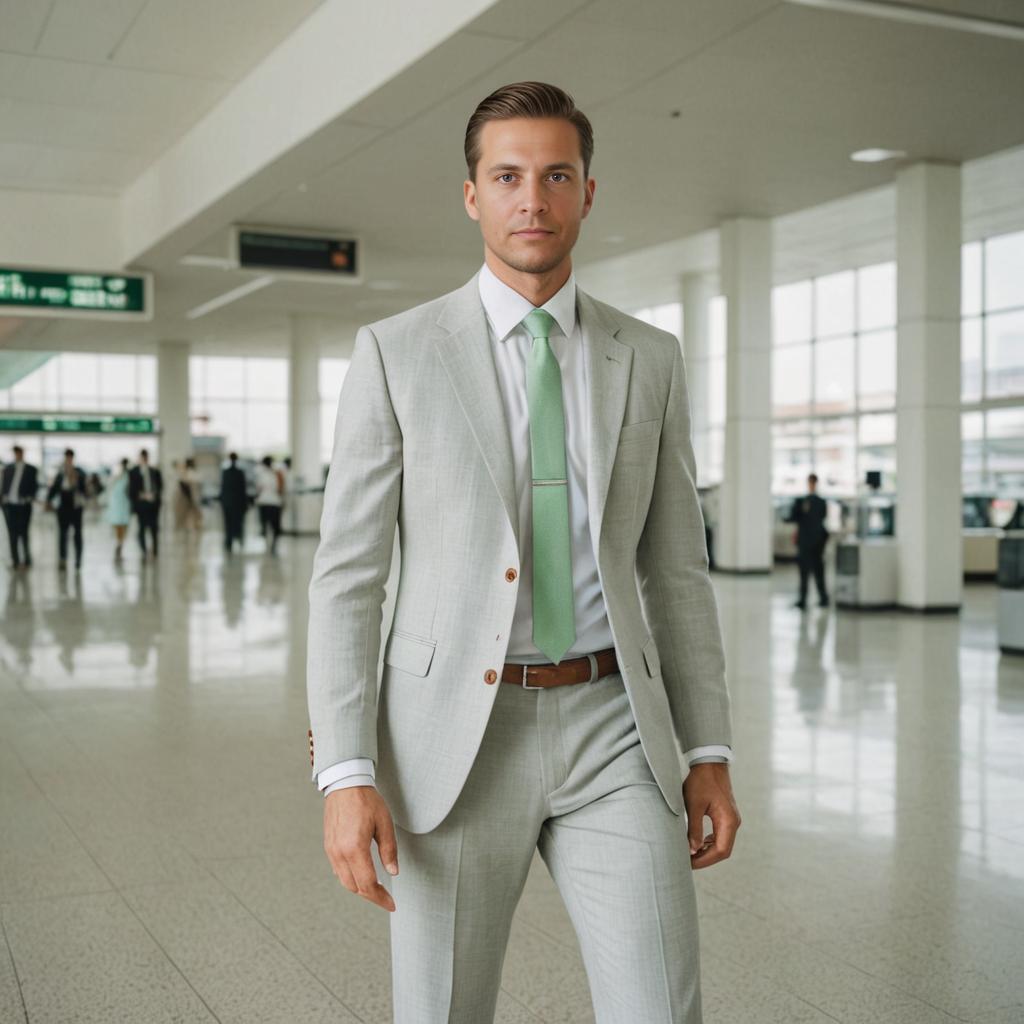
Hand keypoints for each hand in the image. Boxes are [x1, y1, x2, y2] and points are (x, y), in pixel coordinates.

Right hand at [323, 786, 399, 911]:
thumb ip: (389, 850)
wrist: (345, 783)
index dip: (381, 898)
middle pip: (355, 887)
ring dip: (360, 888)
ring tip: (376, 888)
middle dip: (372, 896)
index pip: (368, 884)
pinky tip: (361, 874)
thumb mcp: (385, 823)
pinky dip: (350, 878)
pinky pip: (338, 871)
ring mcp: (331, 851)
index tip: (392, 905)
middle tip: (386, 898)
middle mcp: (340, 853)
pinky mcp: (328, 847)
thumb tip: (393, 872)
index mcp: (355, 848)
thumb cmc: (366, 800)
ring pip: (345, 881)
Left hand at [682, 763, 740, 868]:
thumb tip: (692, 851)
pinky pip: (720, 835)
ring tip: (690, 855)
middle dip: (705, 858)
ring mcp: (731, 819)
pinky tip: (698, 844)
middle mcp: (733, 822)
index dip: (705, 860)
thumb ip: (694, 829)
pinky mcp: (726, 816)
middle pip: (723, 850)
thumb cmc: (701, 782)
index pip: (721, 851)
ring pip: (722, 844)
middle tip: (687, 862)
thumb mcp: (694, 805)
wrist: (709, 763)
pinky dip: (709, 843)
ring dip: (707, 851)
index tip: (689, 863)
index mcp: (728, 821)